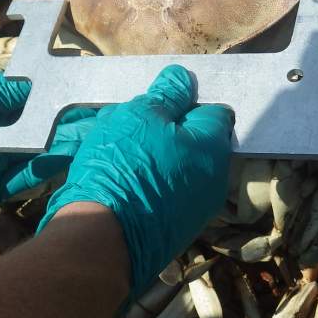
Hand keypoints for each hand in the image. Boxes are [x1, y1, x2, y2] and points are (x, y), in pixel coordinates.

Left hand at [0, 73, 95, 230]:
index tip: (89, 89)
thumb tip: (38, 85)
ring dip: (67, 144)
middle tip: (106, 116)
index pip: (32, 97)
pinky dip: (48, 169)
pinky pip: (26, 177)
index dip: (59, 94)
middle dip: (71, 120)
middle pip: (42, 125)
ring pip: (40, 151)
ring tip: (99, 136)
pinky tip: (72, 157)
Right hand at [36, 65, 232, 300]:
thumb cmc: (124, 167)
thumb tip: (184, 78)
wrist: (101, 240)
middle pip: (197, 142)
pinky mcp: (173, 231)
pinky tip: (122, 179)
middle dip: (170, 130)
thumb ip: (166, 96)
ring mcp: (195, 210)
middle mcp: (213, 181)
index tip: (163, 100)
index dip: (189, 102)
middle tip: (134, 124)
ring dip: (157, 157)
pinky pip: (166, 194)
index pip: (215, 112)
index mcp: (213, 148)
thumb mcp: (140, 116)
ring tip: (120, 151)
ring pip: (178, 169)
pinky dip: (149, 183)